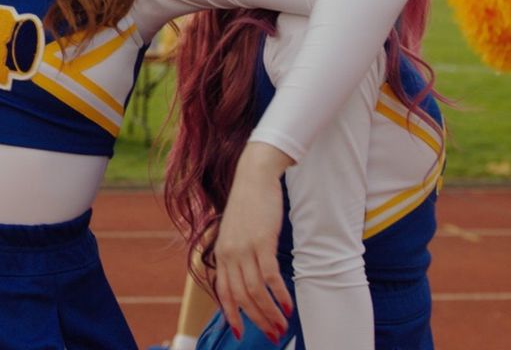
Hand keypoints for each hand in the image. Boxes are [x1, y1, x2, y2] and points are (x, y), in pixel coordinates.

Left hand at [213, 142, 293, 341]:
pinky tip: (289, 304)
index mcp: (221, 251)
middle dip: (257, 320)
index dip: (232, 316)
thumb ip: (236, 252)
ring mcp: (245, 248)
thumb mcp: (235, 230)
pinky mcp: (263, 241)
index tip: (240, 334)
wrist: (255, 175)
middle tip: (273, 334)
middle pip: (241, 297)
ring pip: (256, 291)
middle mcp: (229, 253)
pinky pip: (270, 276)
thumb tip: (244, 276)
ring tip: (283, 324)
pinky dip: (280, 294)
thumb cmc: (249, 202)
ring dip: (270, 312)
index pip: (223, 292)